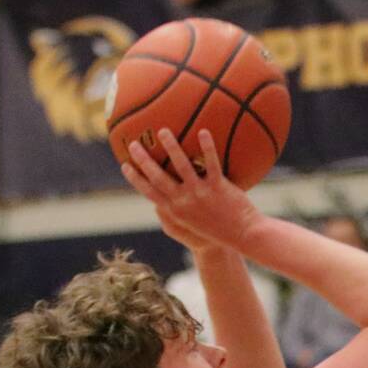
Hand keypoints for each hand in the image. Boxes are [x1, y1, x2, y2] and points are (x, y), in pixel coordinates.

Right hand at [120, 128, 262, 253]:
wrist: (243, 236)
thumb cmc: (217, 229)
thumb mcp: (192, 224)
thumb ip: (176, 212)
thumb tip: (159, 204)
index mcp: (176, 210)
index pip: (149, 193)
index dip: (135, 179)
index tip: (124, 165)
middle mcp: (184, 202)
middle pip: (158, 177)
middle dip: (144, 160)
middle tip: (134, 144)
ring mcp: (201, 194)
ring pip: (182, 167)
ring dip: (171, 147)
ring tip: (163, 131)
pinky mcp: (218, 187)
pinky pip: (211, 164)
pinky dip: (207, 147)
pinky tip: (203, 131)